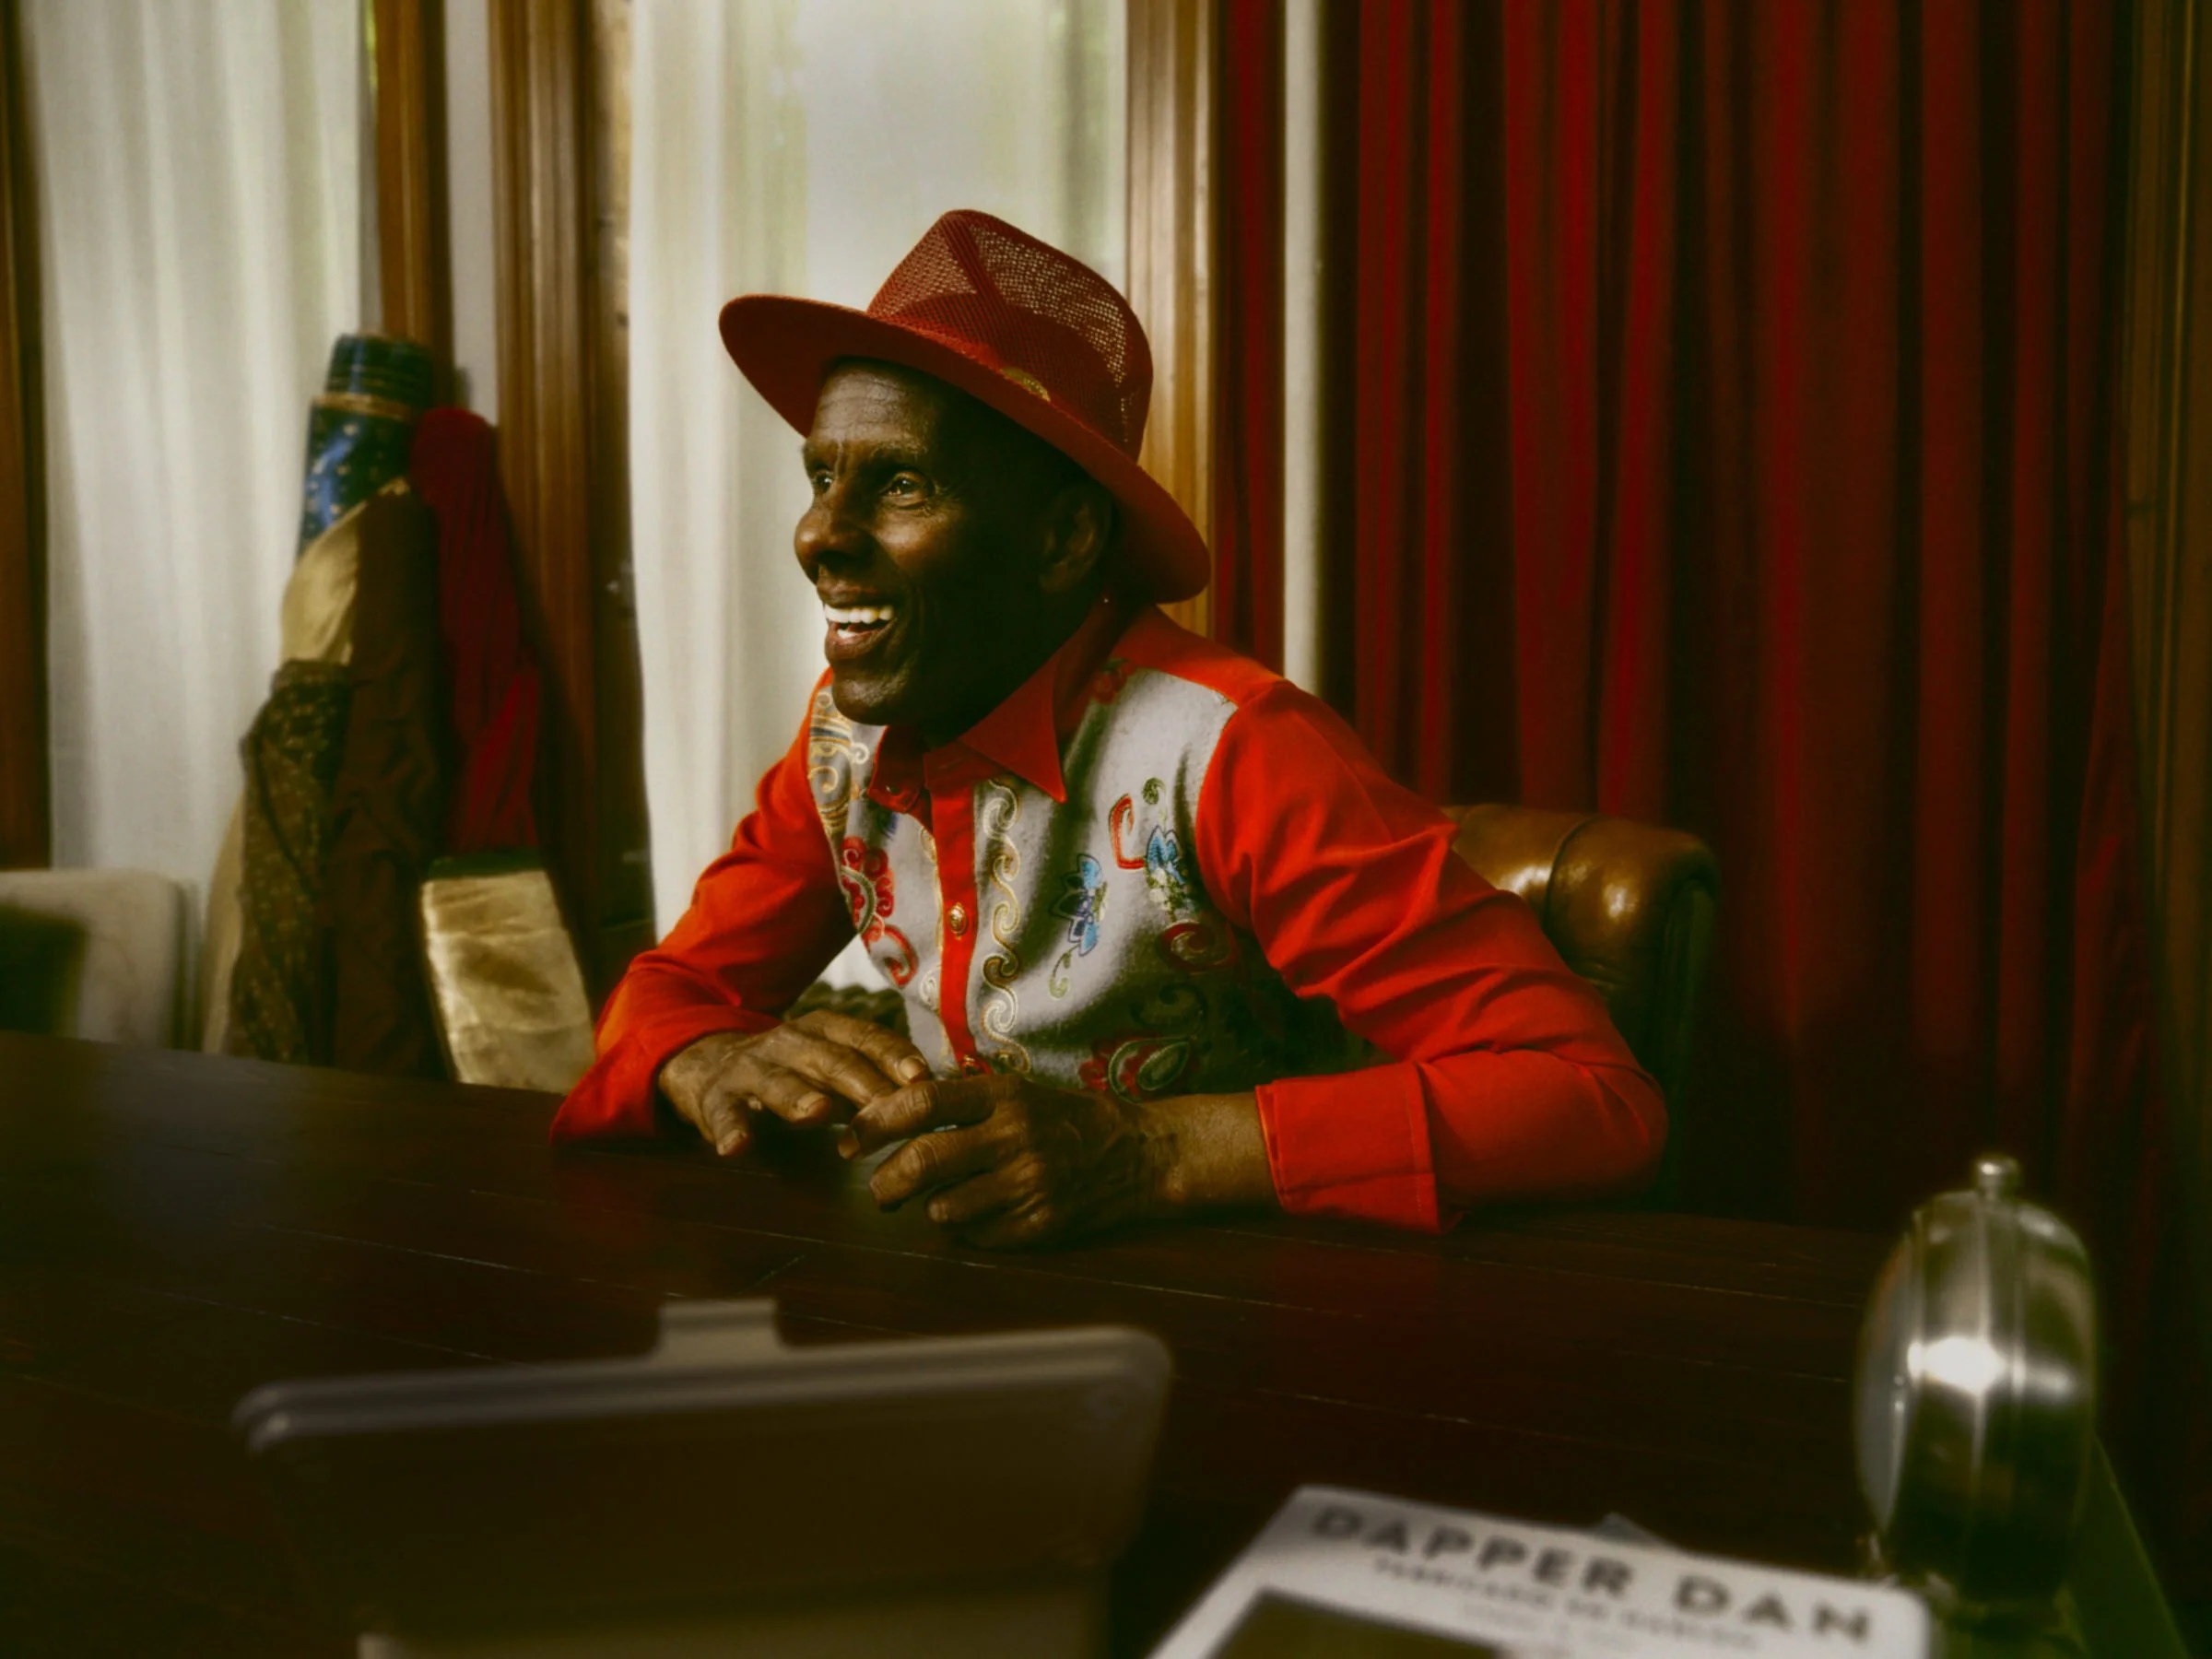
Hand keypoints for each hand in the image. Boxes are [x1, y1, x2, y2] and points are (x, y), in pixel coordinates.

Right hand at [658, 1010, 930, 1157]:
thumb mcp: (832, 1064)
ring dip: (797, 1096)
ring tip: (817, 1114)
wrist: (706, 1062)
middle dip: (859, 1082)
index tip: (922, 1078)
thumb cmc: (791, 1071)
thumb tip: (940, 1103)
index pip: (864, 1037)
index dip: (893, 1056)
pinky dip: (729, 1130)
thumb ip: (875, 1078)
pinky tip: (737, 1148)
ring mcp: (750, 1069)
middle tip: (886, 1106)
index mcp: (823, 1031)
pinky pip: (723, 1114)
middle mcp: (788, 1041)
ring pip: (777, 1081)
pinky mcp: (715, 1098)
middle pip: (829, 1060)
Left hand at [843, 1073, 1162, 1248]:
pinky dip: (970, 1228)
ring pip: (943, 1207)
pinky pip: (978, 1235)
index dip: (875, 1121)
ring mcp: (1028, 1183)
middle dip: (886, 1182)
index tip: (850, 1139)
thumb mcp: (1017, 1093)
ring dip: (933, 1208)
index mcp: (1003, 1095)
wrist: (1141, 1154)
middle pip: (922, 1161)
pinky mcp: (1040, 1224)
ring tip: (946, 1199)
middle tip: (879, 1191)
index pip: (921, 1102)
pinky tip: (989, 1212)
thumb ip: (960, 1102)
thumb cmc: (1066, 1120)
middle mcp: (1014, 1136)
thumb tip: (887, 1113)